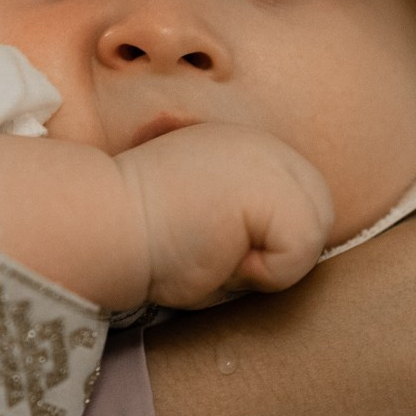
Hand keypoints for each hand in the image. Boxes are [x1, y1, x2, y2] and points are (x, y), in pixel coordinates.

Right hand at [121, 123, 335, 306]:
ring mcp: (270, 159)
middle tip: (214, 250)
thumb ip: (241, 222)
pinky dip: (265, 272)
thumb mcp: (200, 221)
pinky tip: (217, 251)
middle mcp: (262, 144)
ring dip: (266, 265)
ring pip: (312, 236)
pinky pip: (301, 252)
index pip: (298, 205)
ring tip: (212, 249)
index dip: (269, 242)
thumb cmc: (135, 237)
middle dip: (277, 252)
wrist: (100, 221)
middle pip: (316, 218)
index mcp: (240, 147)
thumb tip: (269, 250)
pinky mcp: (273, 187)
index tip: (209, 240)